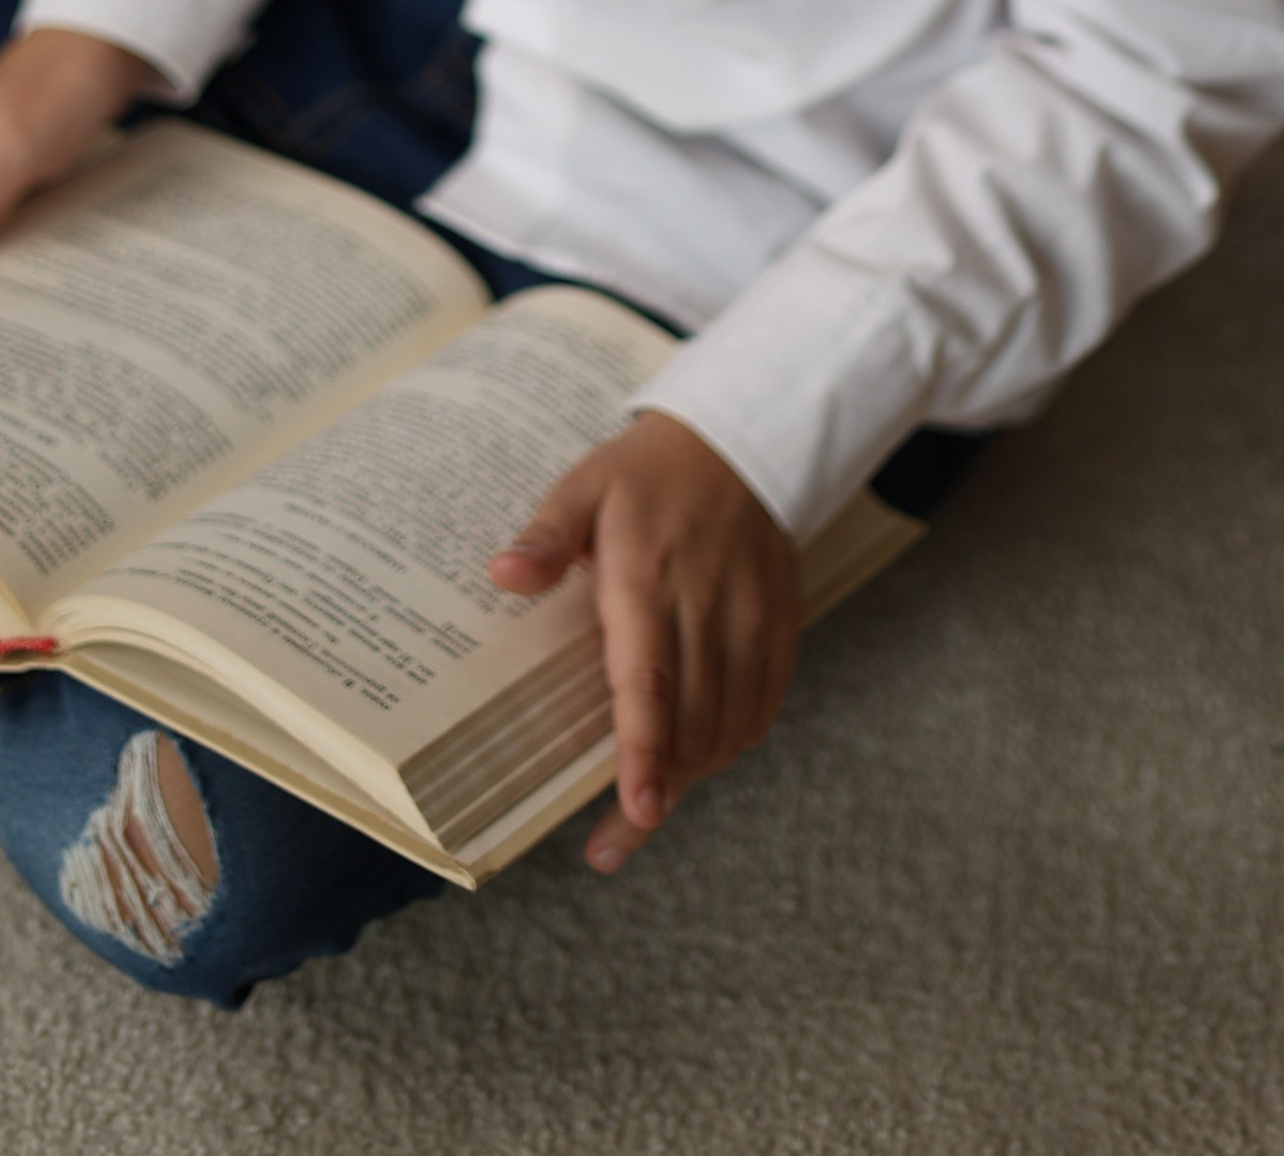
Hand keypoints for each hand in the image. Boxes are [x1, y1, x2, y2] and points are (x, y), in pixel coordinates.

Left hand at [488, 411, 799, 873]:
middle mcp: (707, 605)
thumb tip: (502, 575)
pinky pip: (762, 707)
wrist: (739, 441)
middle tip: (612, 841)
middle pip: (689, 724)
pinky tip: (700, 757)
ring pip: (728, 725)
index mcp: (649, 577)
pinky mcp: (781, 626)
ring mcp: (751, 619)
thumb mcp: (586, 484)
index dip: (645, 750)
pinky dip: (732, 742)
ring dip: (691, 774)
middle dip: (655, 792)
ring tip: (644, 805)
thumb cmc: (647, 472)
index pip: (649, 680)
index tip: (638, 808)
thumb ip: (547, 534)